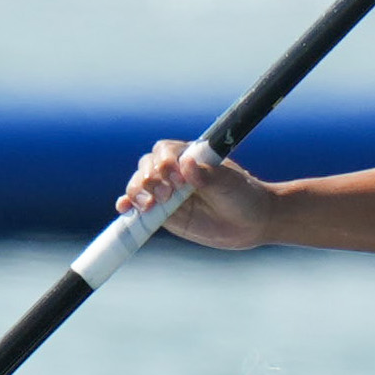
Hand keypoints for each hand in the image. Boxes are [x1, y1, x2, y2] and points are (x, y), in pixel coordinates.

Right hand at [118, 139, 276, 249]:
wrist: (250, 223)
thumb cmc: (243, 196)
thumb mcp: (229, 185)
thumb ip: (208, 176)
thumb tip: (188, 163)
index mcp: (190, 156)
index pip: (165, 151)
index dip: (166, 162)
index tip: (178, 178)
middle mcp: (174, 171)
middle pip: (147, 166)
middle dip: (150, 178)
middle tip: (166, 195)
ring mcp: (166, 192)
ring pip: (139, 185)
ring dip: (136, 192)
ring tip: (149, 205)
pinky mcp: (162, 213)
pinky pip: (139, 207)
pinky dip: (128, 205)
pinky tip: (124, 208)